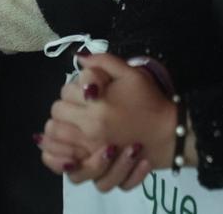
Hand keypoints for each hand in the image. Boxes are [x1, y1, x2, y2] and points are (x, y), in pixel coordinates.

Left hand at [40, 54, 177, 190]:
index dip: (75, 88)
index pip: (66, 92)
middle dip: (65, 105)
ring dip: (59, 127)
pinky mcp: (95, 164)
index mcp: (98, 105)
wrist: (167, 132)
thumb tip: (79, 58)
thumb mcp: (130, 73)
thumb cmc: (149, 101)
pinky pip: (65, 163)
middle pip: (56, 113)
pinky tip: (68, 146)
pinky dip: (60, 155)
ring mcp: (91, 148)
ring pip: (55, 136)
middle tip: (78, 105)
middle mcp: (91, 128)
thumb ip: (103, 61)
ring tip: (71, 123)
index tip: (87, 90)